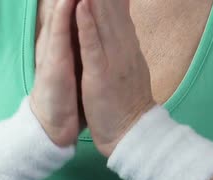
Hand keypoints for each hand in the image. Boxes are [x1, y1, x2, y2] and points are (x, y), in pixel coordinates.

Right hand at [30, 0, 84, 147]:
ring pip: (60, 12)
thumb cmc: (70, 95)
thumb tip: (91, 22)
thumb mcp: (81, 62)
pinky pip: (58, 38)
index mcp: (69, 38)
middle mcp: (58, 39)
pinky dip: (63, 17)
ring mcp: (53, 50)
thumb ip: (84, 40)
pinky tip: (68, 1)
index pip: (78, 5)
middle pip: (67, 2)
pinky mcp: (53, 65)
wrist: (55, 126)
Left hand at [75, 0, 156, 156]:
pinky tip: (81, 6)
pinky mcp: (101, 75)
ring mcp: (113, 59)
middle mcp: (122, 47)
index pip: (118, 9)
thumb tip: (120, 26)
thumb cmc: (125, 103)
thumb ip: (123, 45)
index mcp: (126, 45)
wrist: (131, 133)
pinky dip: (87, 25)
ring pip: (102, 20)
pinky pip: (93, 46)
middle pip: (111, 7)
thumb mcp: (127, 67)